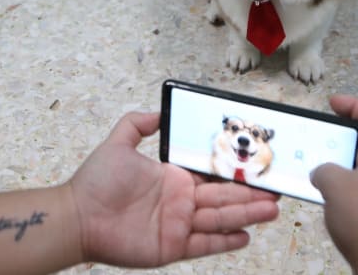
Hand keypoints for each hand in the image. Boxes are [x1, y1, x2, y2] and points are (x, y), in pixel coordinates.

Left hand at [67, 111, 278, 267]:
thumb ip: (138, 123)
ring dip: (246, 215)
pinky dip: (225, 242)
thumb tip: (159, 111)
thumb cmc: (95, 180)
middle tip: (278, 192)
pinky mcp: (171, 247)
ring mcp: (178, 225)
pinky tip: (246, 236)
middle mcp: (180, 201)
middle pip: (223, 197)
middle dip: (251, 195)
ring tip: (272, 210)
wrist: (79, 216)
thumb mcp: (119, 142)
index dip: (235, 173)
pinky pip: (203, 245)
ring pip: (219, 219)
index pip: (211, 175)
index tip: (258, 168)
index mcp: (173, 177)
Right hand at [310, 95, 357, 274]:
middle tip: (318, 136)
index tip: (332, 103)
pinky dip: (342, 188)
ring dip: (339, 165)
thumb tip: (323, 172)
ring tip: (314, 169)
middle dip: (342, 136)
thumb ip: (324, 169)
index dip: (355, 105)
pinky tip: (326, 200)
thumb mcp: (335, 185)